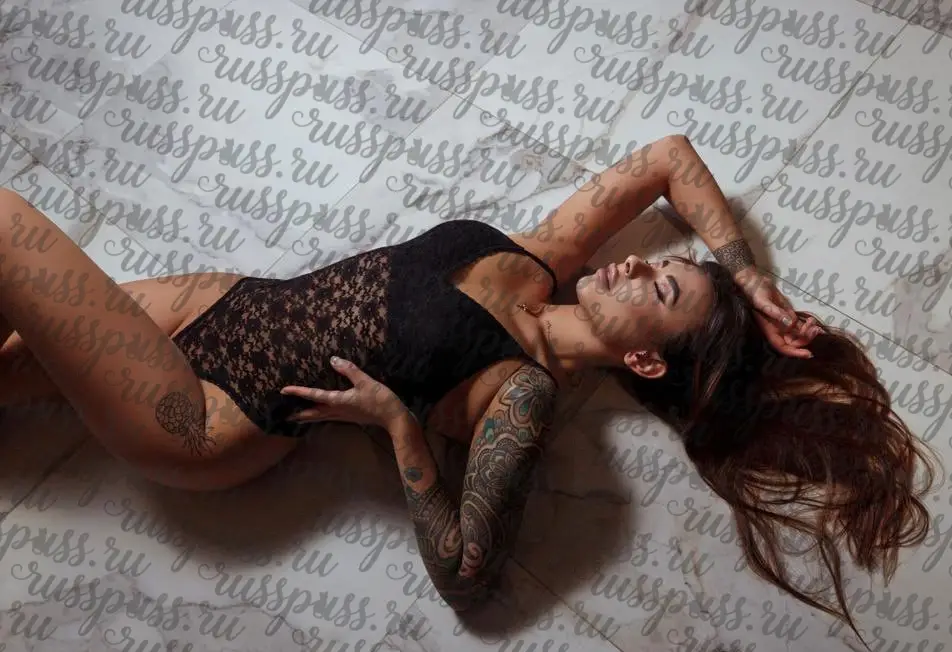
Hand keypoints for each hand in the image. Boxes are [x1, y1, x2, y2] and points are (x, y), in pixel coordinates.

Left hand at [280, 357, 413, 430]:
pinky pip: (330, 417)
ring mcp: (344, 416)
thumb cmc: (380, 399)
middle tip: (285, 416)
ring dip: (309, 417)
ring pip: (321, 417)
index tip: (284, 390)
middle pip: (314, 413)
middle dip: (300, 414)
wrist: (394, 418)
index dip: (299, 392)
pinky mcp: (351, 417)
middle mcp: (338, 411)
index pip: (314, 395)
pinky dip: (321, 416)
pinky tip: (323, 414)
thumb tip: (333, 360)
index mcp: (338, 401)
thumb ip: (349, 370)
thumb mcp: (365, 381)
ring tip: (298, 417)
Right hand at [734, 269, 821, 358]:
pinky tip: (813, 321)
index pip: (783, 347)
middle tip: (814, 329)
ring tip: (813, 322)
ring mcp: (784, 323)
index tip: (808, 353)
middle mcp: (778, 330)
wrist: (756, 282)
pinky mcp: (789, 315)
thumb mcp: (764, 303)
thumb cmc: (755, 294)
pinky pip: (800, 325)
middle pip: (795, 342)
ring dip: (809, 332)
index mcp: (770, 331)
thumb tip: (790, 323)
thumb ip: (777, 314)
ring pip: (799, 334)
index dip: (795, 352)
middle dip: (806, 339)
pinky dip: (808, 325)